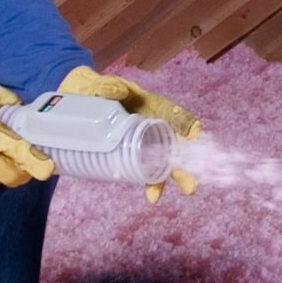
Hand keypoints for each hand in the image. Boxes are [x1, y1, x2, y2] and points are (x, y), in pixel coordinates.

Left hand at [59, 66, 199, 204]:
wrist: (87, 103)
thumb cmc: (102, 92)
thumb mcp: (104, 85)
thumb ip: (108, 87)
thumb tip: (113, 93)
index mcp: (154, 107)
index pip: (175, 114)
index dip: (186, 124)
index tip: (193, 134)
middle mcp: (157, 127)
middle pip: (177, 146)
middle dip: (185, 167)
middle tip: (190, 186)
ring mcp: (148, 144)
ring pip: (166, 163)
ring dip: (169, 179)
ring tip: (163, 195)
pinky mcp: (136, 156)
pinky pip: (149, 171)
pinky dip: (153, 183)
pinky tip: (152, 197)